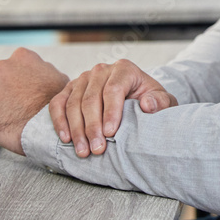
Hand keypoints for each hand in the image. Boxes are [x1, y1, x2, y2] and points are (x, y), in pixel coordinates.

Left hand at [0, 48, 69, 155]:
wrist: (44, 128)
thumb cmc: (54, 105)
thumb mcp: (59, 78)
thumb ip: (44, 71)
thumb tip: (42, 72)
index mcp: (22, 56)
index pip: (17, 63)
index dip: (22, 77)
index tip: (26, 87)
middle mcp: (2, 67)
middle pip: (1, 77)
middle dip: (8, 88)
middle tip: (20, 102)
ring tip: (15, 114)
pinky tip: (6, 121)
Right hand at [48, 59, 176, 157]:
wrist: (134, 96)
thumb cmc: (148, 99)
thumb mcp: (162, 100)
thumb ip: (160, 101)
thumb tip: (147, 104)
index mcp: (124, 69)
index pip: (113, 90)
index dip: (111, 112)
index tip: (110, 133)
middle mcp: (101, 70)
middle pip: (91, 99)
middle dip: (92, 127)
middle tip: (96, 149)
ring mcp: (83, 78)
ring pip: (73, 104)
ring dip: (76, 130)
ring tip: (83, 151)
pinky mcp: (69, 89)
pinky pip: (58, 104)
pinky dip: (60, 121)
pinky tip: (66, 139)